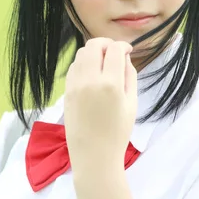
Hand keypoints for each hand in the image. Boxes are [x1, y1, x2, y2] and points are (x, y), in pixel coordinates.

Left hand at [64, 38, 137, 174]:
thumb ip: (130, 76)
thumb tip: (124, 57)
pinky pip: (74, 66)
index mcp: (111, 84)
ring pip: (81, 53)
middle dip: (106, 44)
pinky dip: (83, 63)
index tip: (127, 50)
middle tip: (114, 52)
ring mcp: (75, 85)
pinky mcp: (67, 91)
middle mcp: (90, 80)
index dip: (123, 46)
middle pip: (94, 45)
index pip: (114, 50)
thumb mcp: (132, 104)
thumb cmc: (118, 132)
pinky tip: (92, 72)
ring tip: (103, 61)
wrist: (94, 154)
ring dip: (94, 51)